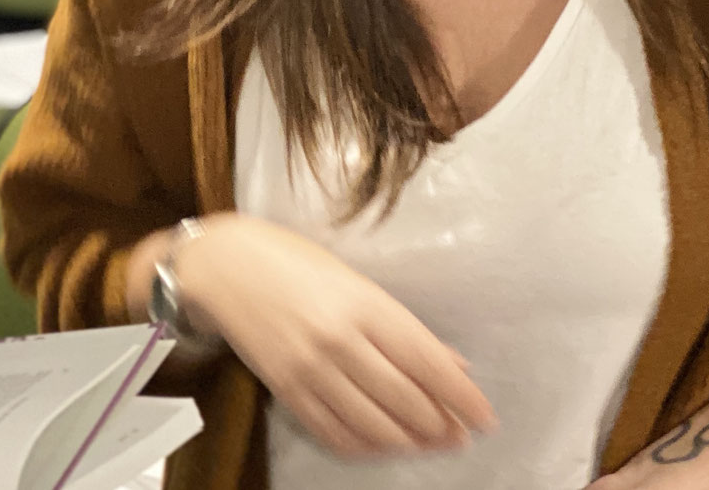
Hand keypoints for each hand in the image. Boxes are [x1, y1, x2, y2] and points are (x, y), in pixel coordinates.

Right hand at [180, 214, 497, 458]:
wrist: (222, 266)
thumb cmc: (293, 262)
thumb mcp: (356, 282)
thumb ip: (404, 327)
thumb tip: (454, 364)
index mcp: (365, 304)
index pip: (428, 363)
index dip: (463, 397)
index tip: (485, 418)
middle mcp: (339, 340)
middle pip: (406, 400)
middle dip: (441, 426)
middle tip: (459, 436)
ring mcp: (310, 368)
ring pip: (374, 425)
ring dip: (409, 441)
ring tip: (428, 443)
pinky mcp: (285, 389)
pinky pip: (333, 432)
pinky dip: (365, 446)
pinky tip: (383, 444)